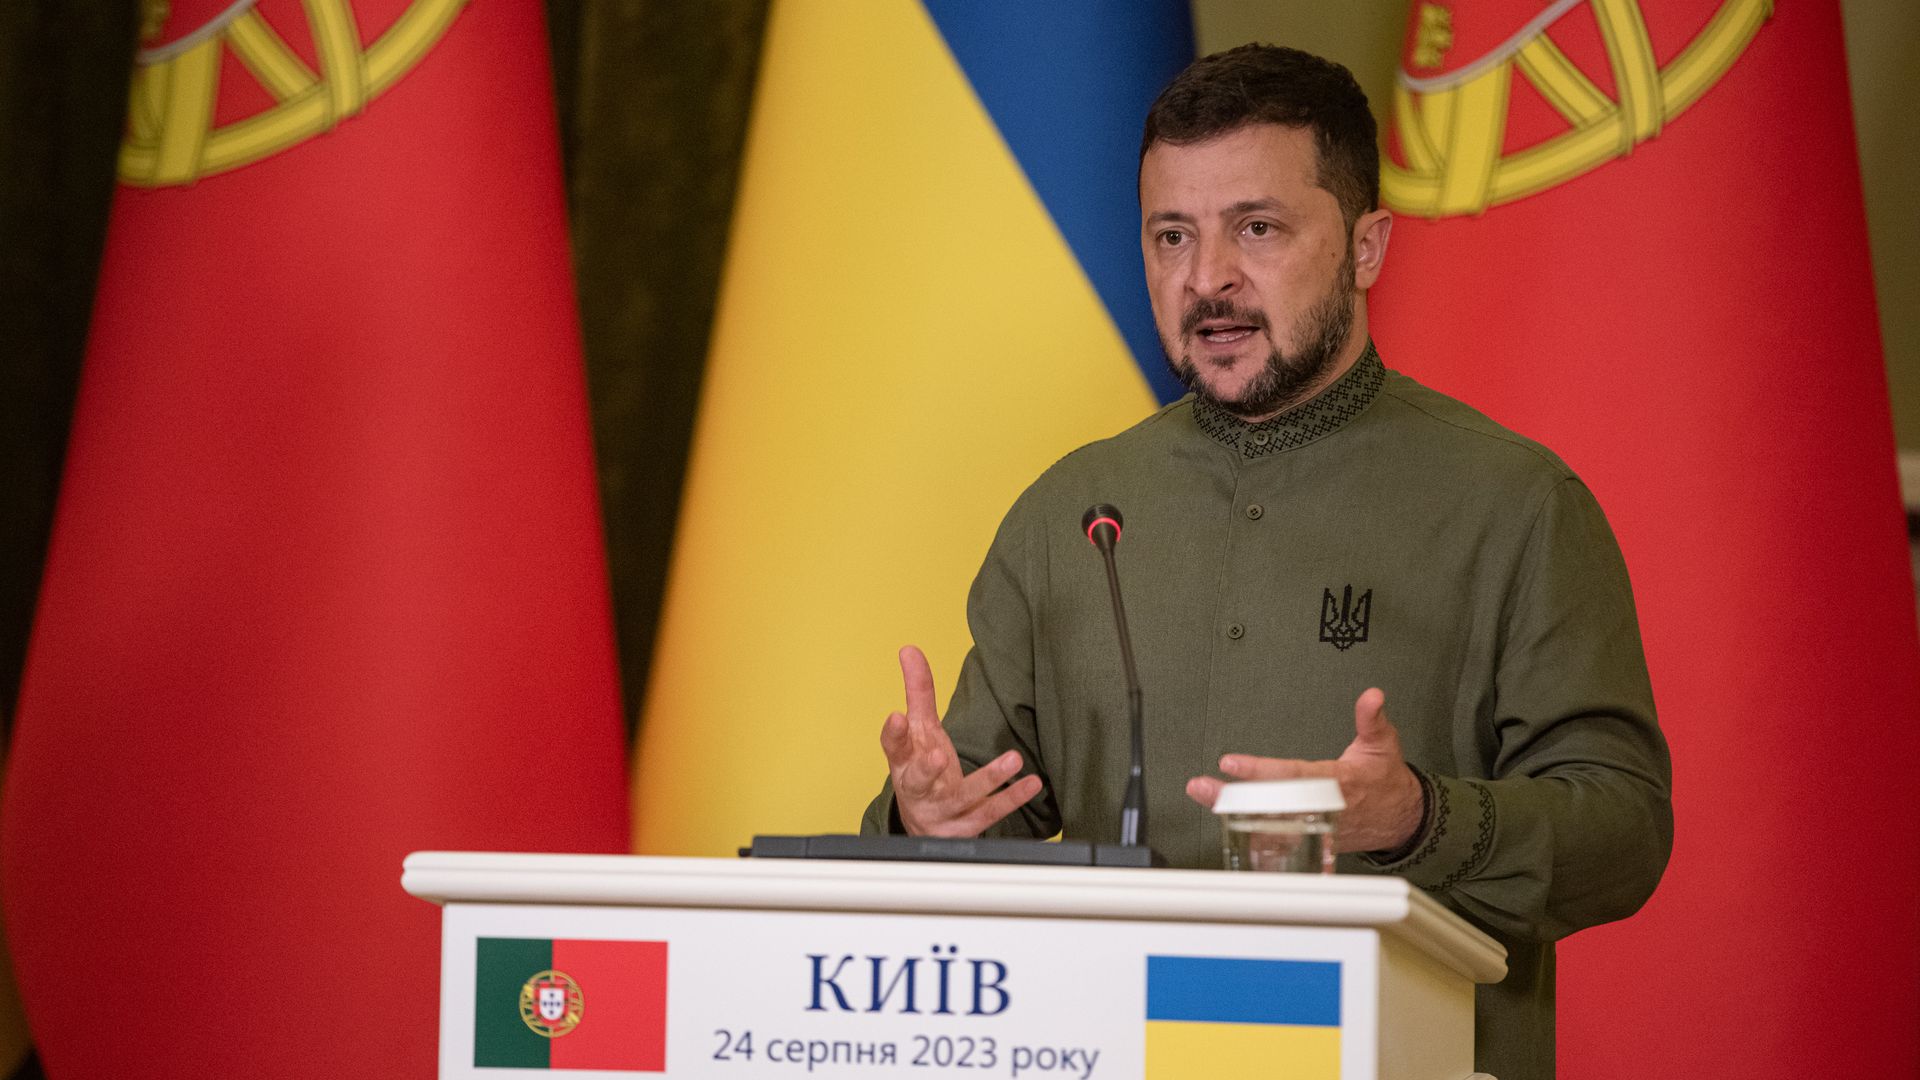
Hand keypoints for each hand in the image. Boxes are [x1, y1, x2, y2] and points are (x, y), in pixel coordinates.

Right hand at [879, 645, 1043, 836]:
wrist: (926, 825)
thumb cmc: (922, 769)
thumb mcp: (920, 732)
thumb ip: (918, 692)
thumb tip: (909, 649)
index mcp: (903, 763)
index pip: (894, 748)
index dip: (893, 734)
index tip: (896, 716)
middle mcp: (918, 790)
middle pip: (918, 781)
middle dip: (927, 769)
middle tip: (938, 755)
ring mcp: (943, 812)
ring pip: (963, 798)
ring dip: (988, 779)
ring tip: (1013, 759)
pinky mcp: (966, 827)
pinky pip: (990, 814)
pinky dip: (1011, 799)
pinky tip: (1031, 783)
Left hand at [1184, 688, 1423, 853]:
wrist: (1400, 818)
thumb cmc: (1384, 779)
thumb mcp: (1383, 743)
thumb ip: (1372, 719)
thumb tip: (1372, 696)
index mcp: (1338, 781)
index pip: (1293, 775)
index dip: (1260, 770)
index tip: (1231, 762)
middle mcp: (1323, 808)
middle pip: (1272, 804)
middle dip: (1235, 797)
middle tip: (1203, 787)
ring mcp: (1316, 828)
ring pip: (1269, 825)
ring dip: (1235, 815)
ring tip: (1206, 800)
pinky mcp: (1313, 841)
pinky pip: (1279, 844)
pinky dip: (1252, 840)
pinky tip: (1227, 832)